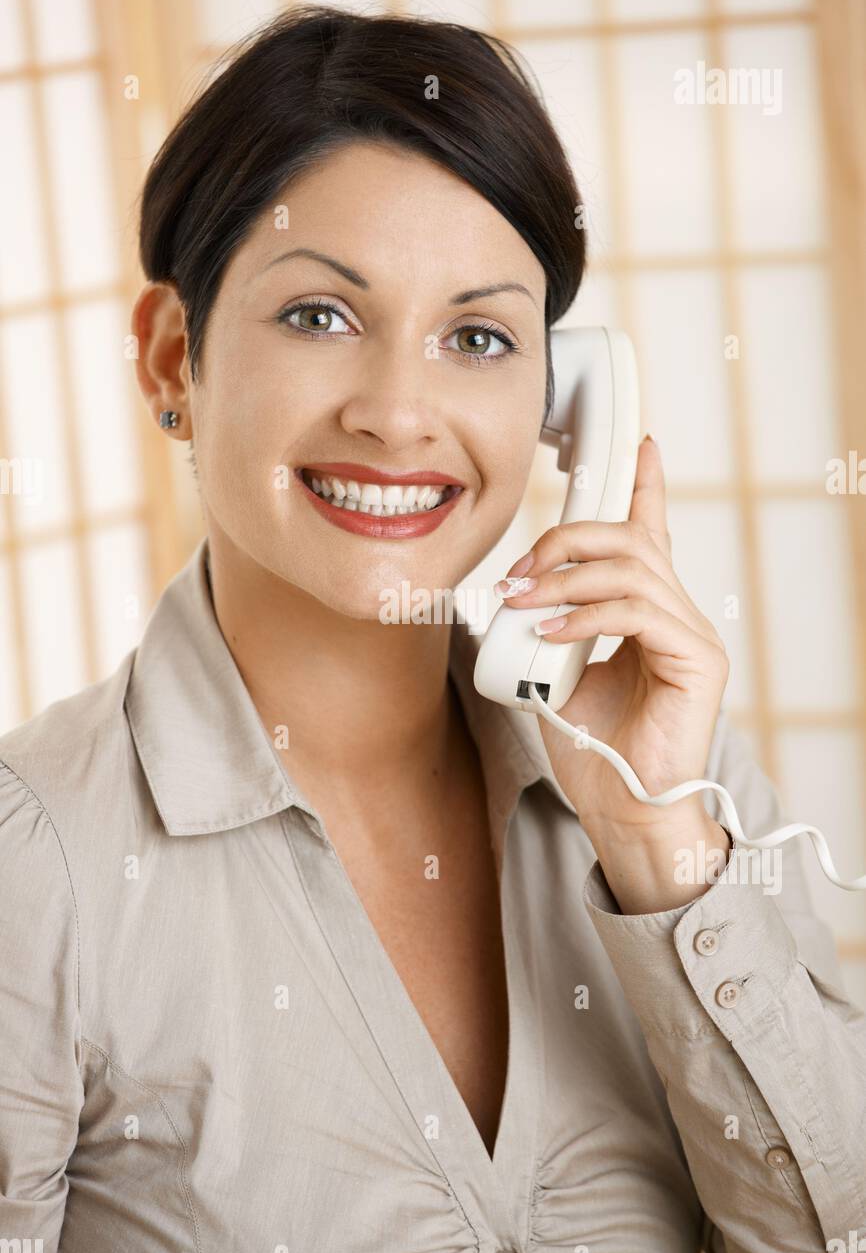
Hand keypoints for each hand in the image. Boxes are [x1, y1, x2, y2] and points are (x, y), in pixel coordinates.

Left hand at [495, 435, 731, 910]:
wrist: (621, 807)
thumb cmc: (593, 745)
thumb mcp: (551, 672)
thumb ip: (538, 628)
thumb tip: (499, 598)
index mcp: (646, 610)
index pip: (650, 534)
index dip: (647, 486)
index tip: (643, 445)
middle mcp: (675, 612)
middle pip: (626, 539)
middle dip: (564, 541)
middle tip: (517, 572)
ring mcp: (691, 634)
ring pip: (630, 568)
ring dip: (564, 579)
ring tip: (523, 603)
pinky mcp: (697, 660)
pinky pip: (638, 612)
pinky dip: (585, 616)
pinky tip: (551, 633)